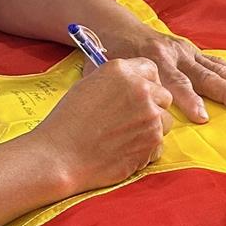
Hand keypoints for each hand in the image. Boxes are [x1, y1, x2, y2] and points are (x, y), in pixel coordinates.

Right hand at [34, 59, 176, 190]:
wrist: (59, 156)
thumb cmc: (67, 123)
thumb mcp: (88, 86)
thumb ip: (116, 82)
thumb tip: (132, 83)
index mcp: (121, 71)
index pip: (150, 69)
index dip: (146, 83)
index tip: (140, 94)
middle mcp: (140, 89)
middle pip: (164, 95)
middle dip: (152, 107)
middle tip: (131, 120)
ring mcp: (150, 116)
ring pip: (165, 121)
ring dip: (151, 129)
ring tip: (124, 137)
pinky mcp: (152, 142)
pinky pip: (159, 145)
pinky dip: (146, 150)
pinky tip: (124, 151)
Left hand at [104, 22, 225, 121]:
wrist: (118, 29)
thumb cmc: (110, 58)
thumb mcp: (107, 74)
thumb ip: (119, 91)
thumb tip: (126, 118)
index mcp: (153, 61)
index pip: (175, 83)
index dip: (188, 100)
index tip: (203, 118)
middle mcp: (174, 55)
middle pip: (203, 76)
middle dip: (225, 92)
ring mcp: (186, 52)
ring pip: (216, 68)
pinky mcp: (193, 51)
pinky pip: (217, 62)